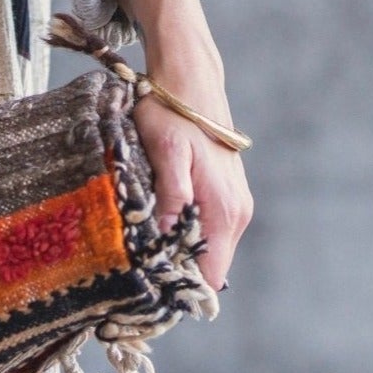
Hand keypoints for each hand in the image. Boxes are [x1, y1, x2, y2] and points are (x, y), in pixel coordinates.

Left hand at [131, 52, 252, 289]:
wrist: (189, 81)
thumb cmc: (172, 114)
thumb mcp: (167, 153)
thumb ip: (173, 196)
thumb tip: (168, 238)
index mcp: (225, 210)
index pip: (211, 276)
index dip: (181, 289)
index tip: (149, 291)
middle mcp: (236, 214)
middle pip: (208, 269)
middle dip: (175, 275)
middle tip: (136, 273)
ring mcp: (233, 207)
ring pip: (205, 252)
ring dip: (176, 256)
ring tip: (142, 252)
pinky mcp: (224, 199)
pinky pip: (204, 233)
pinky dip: (181, 238)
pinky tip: (156, 229)